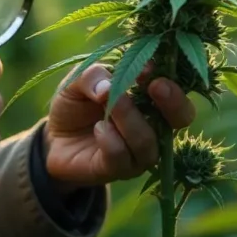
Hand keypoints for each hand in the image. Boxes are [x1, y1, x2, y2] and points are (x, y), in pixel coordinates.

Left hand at [44, 64, 195, 194]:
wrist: (54, 138)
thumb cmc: (76, 104)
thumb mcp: (77, 81)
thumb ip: (92, 75)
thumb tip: (108, 87)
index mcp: (151, 97)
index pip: (175, 88)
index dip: (169, 77)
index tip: (149, 68)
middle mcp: (154, 125)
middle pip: (183, 117)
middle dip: (173, 102)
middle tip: (155, 86)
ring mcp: (139, 151)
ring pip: (148, 140)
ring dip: (130, 118)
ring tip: (107, 103)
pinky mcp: (119, 169)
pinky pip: (122, 156)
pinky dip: (110, 140)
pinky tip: (98, 128)